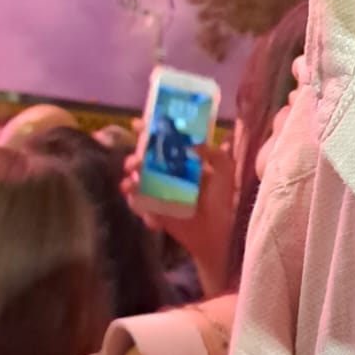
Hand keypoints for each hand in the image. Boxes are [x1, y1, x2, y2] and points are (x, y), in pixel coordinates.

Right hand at [125, 140, 235, 295]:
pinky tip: (143, 204)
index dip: (148, 132)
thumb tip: (194, 143)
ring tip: (133, 182)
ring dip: (130, 180)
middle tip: (136, 161)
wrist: (219, 230)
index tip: (137, 124)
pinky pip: (138, 205)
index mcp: (183, 162)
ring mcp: (159, 193)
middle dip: (134, 159)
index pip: (162, 143)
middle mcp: (168, 175)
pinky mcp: (154, 212)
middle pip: (142, 161)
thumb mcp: (224, 169)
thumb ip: (214, 152)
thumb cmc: (222, 198)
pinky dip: (137, 204)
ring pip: (135, 182)